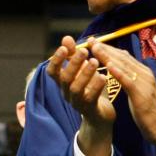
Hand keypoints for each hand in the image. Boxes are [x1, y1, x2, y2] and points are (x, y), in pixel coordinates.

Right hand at [47, 37, 115, 155]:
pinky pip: (91, 98)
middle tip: (84, 51)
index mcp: (64, 83)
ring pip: (76, 88)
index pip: (52, 72)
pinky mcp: (90, 110)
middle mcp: (67, 93)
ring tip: (94, 61)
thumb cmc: (90, 90)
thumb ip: (73, 55)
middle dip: (73, 63)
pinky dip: (96, 87)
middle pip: (65, 78)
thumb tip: (66, 38)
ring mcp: (78, 103)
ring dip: (85, 74)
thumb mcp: (81, 71)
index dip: (56, 60)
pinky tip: (103, 77)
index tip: (64, 47)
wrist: (99, 118)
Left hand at [88, 40, 155, 155]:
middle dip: (106, 49)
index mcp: (144, 73)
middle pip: (122, 58)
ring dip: (109, 56)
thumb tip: (121, 67)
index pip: (124, 57)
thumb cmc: (149, 111)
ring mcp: (145, 83)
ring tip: (95, 48)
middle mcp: (145, 74)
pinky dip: (118, 72)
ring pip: (124, 66)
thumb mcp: (139, 91)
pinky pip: (128, 81)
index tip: (94, 42)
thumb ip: (131, 78)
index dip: (109, 48)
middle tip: (91, 41)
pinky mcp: (142, 94)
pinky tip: (108, 66)